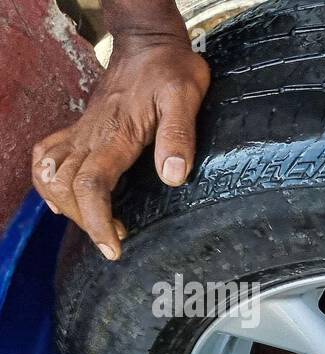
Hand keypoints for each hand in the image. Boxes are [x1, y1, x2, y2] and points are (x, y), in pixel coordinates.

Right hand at [31, 34, 208, 260]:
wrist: (150, 43)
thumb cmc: (172, 70)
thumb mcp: (186, 97)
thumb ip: (179, 136)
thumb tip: (174, 177)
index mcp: (116, 135)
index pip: (92, 186)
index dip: (97, 222)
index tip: (113, 248)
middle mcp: (91, 136)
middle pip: (65, 187)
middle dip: (84, 221)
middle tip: (114, 241)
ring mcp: (82, 131)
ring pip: (50, 174)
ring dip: (65, 206)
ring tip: (96, 225)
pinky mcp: (81, 127)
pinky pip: (47, 154)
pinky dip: (46, 181)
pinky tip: (62, 200)